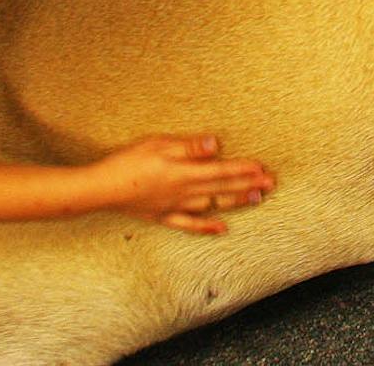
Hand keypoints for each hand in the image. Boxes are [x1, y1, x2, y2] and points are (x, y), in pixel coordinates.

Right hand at [88, 134, 274, 235]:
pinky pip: (190, 224)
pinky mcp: (165, 216)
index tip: (262, 168)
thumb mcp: (158, 144)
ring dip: (235, 201)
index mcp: (183, 172)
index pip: (221, 170)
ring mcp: (175, 207)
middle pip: (222, 187)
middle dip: (248, 184)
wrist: (102, 189)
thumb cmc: (128, 161)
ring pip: (212, 205)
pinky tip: (223, 228)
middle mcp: (184, 192)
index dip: (243, 169)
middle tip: (271, 184)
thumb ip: (189, 146)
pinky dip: (208, 227)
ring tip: (257, 199)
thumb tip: (216, 144)